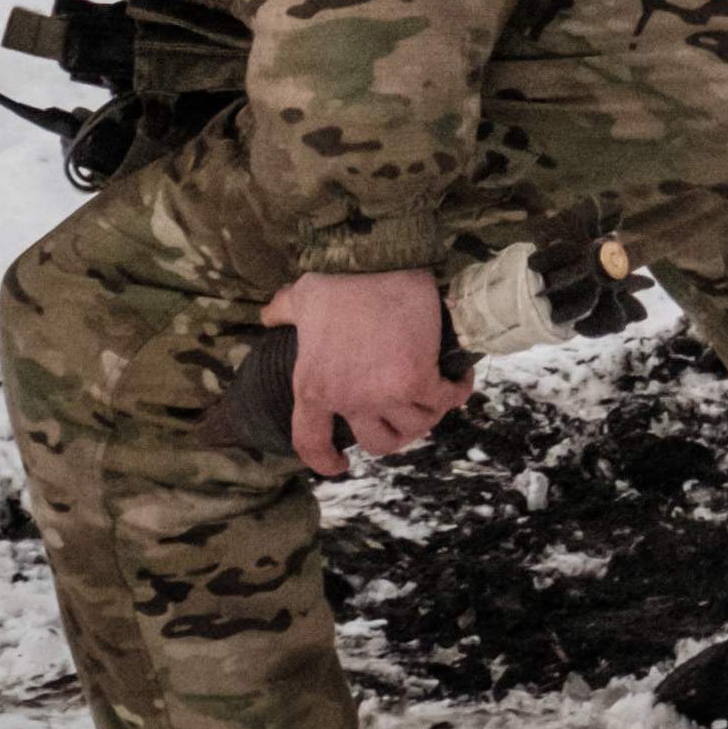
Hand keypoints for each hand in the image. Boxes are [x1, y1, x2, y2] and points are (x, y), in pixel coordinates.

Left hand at [259, 270, 472, 479]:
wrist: (379, 262)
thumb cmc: (341, 279)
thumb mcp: (302, 297)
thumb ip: (282, 311)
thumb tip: (267, 315)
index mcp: (312, 388)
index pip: (310, 442)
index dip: (324, 461)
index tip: (340, 466)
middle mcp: (348, 399)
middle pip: (378, 442)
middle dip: (396, 434)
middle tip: (406, 415)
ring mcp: (384, 394)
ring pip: (416, 426)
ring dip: (428, 413)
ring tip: (435, 394)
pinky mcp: (418, 379)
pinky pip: (446, 401)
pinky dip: (457, 391)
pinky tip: (459, 378)